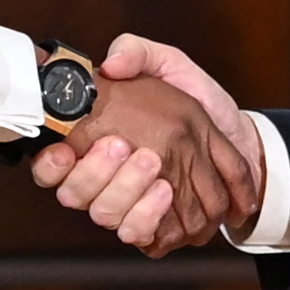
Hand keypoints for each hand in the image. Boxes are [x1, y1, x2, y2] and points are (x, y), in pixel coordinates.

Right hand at [35, 70, 252, 256]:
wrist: (240, 137)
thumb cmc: (199, 101)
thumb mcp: (169, 64)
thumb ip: (137, 52)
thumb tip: (111, 64)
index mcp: (94, 142)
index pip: (49, 165)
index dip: (50, 164)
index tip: (66, 150)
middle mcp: (104, 180)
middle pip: (76, 195)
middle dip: (96, 174)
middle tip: (126, 148)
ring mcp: (129, 206)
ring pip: (106, 217)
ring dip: (127, 195)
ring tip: (156, 170)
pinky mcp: (157, 227)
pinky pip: (141, 237)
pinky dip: (152, 219)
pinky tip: (167, 193)